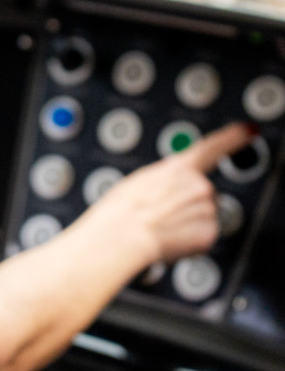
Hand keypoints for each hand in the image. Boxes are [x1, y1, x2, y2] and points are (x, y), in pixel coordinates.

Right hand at [84, 121, 254, 267]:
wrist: (123, 236)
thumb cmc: (122, 209)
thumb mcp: (142, 180)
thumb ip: (168, 178)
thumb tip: (175, 189)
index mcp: (181, 167)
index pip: (214, 146)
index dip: (233, 136)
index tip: (248, 130)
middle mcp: (200, 185)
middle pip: (202, 193)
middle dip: (187, 203)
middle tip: (162, 212)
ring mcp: (207, 210)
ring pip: (203, 216)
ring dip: (187, 222)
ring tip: (161, 226)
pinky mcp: (209, 234)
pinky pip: (203, 235)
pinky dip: (189, 240)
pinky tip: (170, 238)